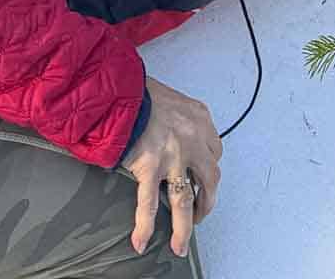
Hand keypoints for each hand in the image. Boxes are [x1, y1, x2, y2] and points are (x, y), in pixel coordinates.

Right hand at [121, 77, 222, 260]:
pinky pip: (148, 204)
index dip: (207, 168)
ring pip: (184, 200)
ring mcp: (173, 155)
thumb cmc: (142, 92)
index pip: (214, 151)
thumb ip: (181, 122)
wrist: (120, 89)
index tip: (201, 178)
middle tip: (201, 214)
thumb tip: (177, 142)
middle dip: (207, 201)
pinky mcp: (150, 166)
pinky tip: (141, 241)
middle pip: (210, 179)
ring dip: (184, 226)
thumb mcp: (173, 101)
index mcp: (200, 119)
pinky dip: (145, 225)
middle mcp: (192, 138)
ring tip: (180, 244)